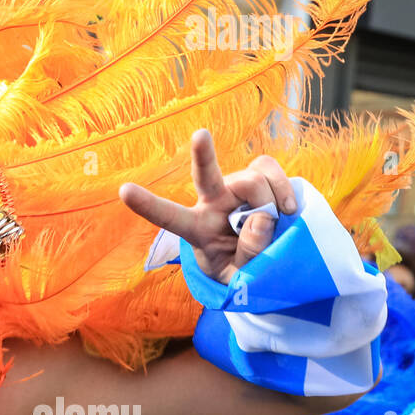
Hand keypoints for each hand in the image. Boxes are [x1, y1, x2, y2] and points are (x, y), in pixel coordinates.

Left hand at [120, 129, 296, 284]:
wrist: (270, 258)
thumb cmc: (245, 270)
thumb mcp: (241, 279)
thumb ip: (248, 258)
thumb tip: (260, 220)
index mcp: (197, 228)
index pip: (169, 216)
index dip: (148, 204)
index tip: (124, 190)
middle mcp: (212, 201)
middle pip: (206, 176)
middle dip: (202, 155)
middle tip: (200, 135)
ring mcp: (236, 187)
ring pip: (253, 183)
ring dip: (269, 207)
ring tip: (274, 228)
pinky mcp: (260, 177)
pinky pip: (269, 169)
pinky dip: (283, 187)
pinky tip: (290, 209)